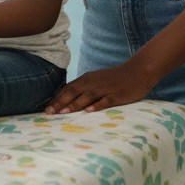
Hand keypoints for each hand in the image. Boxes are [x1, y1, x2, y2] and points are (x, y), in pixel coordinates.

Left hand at [43, 62, 158, 114]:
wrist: (138, 71)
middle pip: (73, 92)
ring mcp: (105, 88)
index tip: (46, 109)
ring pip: (86, 96)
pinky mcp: (117, 94)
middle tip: (49, 113)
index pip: (67, 89)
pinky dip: (96, 105)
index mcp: (86, 79)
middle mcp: (93, 83)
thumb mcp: (96, 81)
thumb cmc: (115, 78)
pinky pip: (105, 100)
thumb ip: (84, 88)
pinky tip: (89, 111)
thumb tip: (68, 99)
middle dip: (60, 103)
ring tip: (63, 113)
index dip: (56, 99)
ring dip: (74, 104)